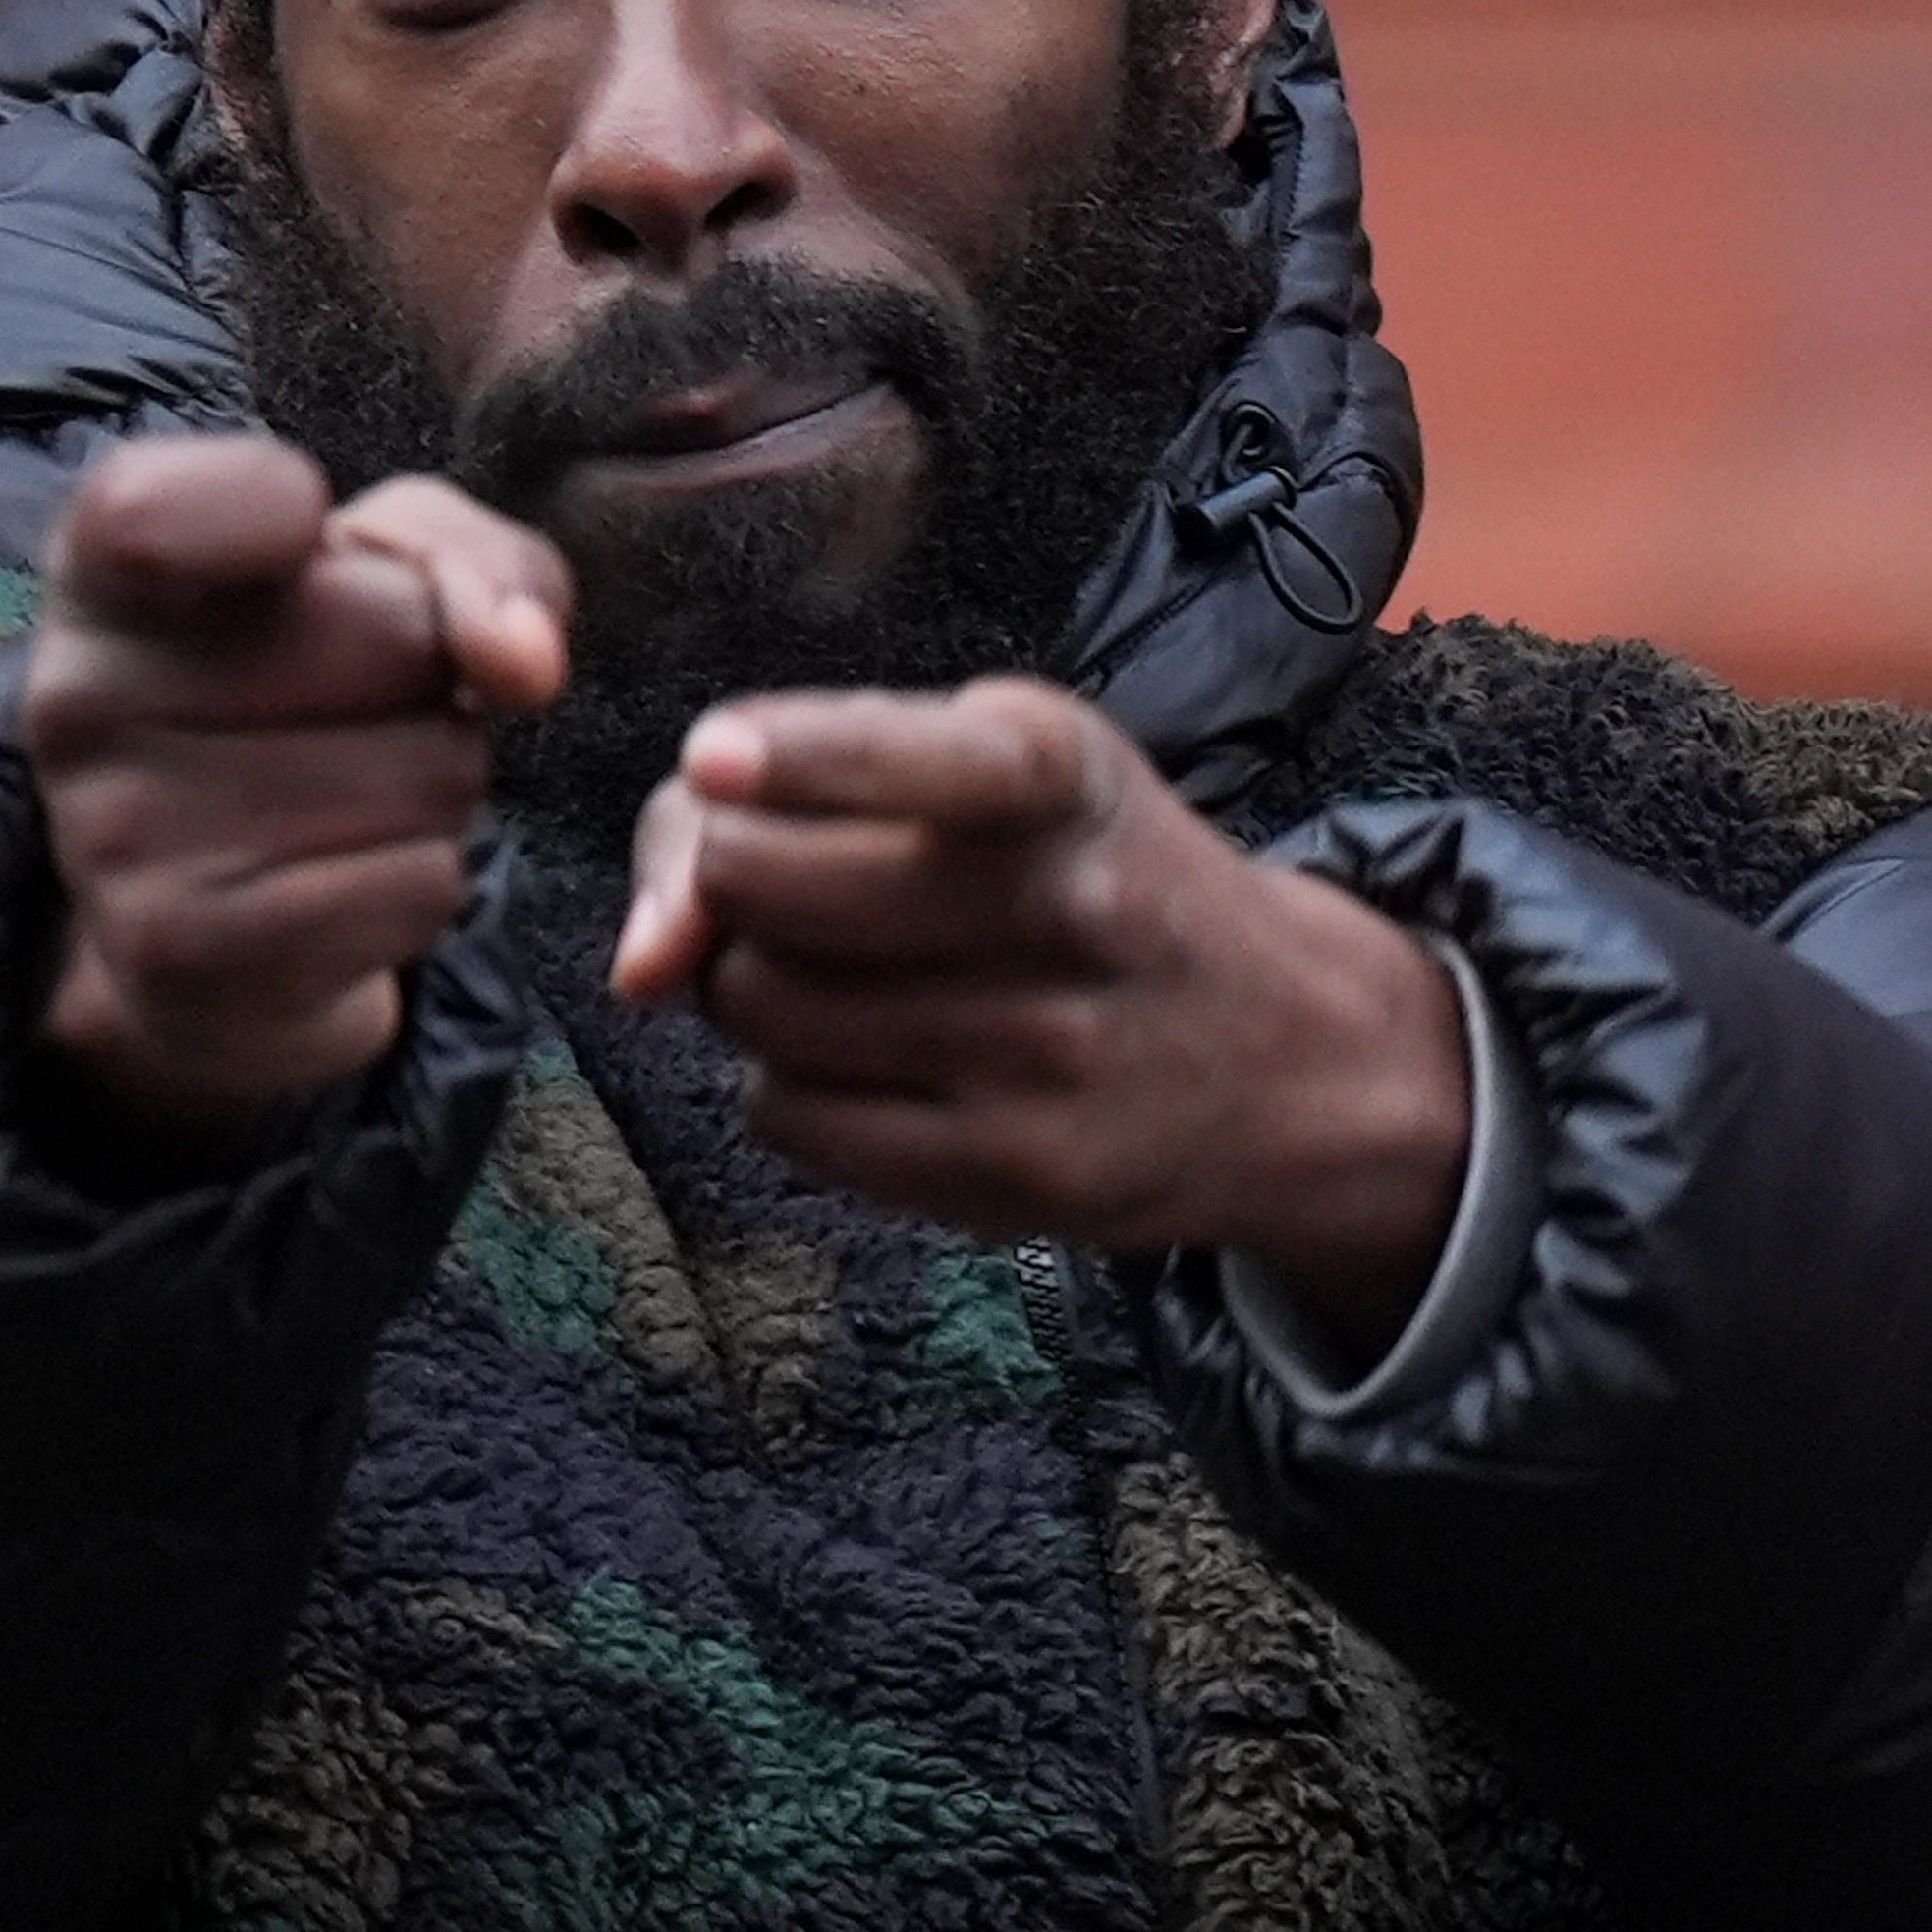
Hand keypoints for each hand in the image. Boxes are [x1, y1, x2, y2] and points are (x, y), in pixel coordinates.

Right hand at [26, 435, 568, 1136]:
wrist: (217, 932)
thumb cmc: (309, 700)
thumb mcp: (383, 573)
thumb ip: (470, 557)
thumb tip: (523, 660)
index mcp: (98, 571)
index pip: (155, 508)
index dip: (273, 506)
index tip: (307, 530)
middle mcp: (77, 698)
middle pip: (393, 631)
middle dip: (428, 675)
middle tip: (348, 709)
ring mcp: (119, 837)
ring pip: (430, 771)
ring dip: (435, 790)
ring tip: (343, 801)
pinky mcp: (185, 954)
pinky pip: (421, 884)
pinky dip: (422, 884)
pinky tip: (338, 885)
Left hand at [613, 676, 1468, 1343]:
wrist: (1292, 1053)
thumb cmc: (1093, 880)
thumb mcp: (1006, 772)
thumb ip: (805, 792)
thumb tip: (639, 963)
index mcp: (1061, 776)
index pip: (926, 759)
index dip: (800, 758)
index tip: (713, 759)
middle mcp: (1066, 908)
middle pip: (763, 886)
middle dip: (724, 881)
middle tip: (775, 890)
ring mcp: (1043, 1053)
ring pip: (760, 1010)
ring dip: (749, 990)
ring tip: (836, 978)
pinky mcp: (1013, 1173)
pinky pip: (790, 1120)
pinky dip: (786, 1086)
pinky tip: (867, 1063)